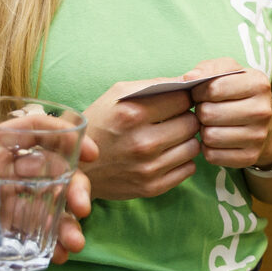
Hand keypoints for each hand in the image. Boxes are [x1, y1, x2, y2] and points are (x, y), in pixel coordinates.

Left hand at [0, 111, 97, 261]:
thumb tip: (19, 144)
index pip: (38, 128)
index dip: (66, 136)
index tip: (90, 154)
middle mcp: (6, 166)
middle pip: (54, 169)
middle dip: (76, 188)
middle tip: (83, 209)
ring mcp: (9, 196)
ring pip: (50, 204)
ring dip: (68, 224)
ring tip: (74, 246)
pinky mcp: (6, 224)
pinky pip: (35, 230)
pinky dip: (50, 242)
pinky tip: (58, 256)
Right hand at [80, 82, 201, 200]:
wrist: (77, 168)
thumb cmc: (100, 124)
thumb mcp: (117, 94)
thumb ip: (154, 85)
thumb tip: (190, 82)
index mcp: (132, 114)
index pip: (183, 99)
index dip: (182, 98)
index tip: (176, 101)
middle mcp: (142, 142)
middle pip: (192, 123)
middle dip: (185, 118)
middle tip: (173, 119)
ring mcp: (148, 168)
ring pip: (194, 146)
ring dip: (185, 140)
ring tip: (169, 137)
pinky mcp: (152, 188)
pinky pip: (189, 168)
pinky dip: (182, 160)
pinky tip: (166, 154)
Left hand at [187, 57, 271, 169]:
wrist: (264, 120)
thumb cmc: (238, 91)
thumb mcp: (229, 71)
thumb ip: (208, 68)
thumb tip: (188, 78)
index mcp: (259, 84)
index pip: (213, 89)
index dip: (198, 91)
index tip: (200, 93)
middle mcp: (262, 111)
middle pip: (209, 114)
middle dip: (200, 111)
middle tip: (205, 109)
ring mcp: (258, 137)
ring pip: (209, 137)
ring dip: (203, 130)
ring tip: (210, 123)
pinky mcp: (250, 157)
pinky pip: (212, 156)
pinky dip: (208, 148)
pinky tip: (216, 138)